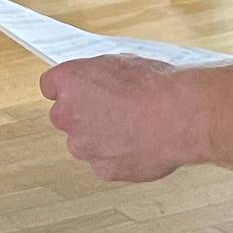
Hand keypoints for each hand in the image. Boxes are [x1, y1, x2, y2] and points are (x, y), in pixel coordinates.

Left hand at [40, 55, 210, 182]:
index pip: (51, 85)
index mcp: (70, 81)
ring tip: (133, 129)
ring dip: (101, 139)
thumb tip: (101, 83)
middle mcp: (68, 114)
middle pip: (65, 117)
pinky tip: (139, 146)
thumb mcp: (123, 62)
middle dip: (83, 115)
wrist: (180, 115)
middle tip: (112, 111)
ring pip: (85, 143)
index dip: (69, 89)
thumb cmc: (157, 86)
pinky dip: (118, 158)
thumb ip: (100, 77)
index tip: (79, 91)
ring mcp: (83, 145)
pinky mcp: (102, 169)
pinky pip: (104, 164)